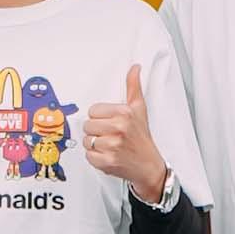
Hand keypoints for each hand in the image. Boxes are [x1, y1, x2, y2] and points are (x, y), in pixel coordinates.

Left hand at [83, 62, 170, 204]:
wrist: (148, 165)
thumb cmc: (141, 137)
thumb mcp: (139, 109)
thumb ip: (133, 86)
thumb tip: (135, 68)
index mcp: (124, 113)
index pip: (93, 110)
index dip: (100, 117)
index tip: (110, 123)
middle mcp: (119, 128)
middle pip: (88, 125)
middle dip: (97, 130)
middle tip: (110, 135)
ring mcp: (113, 146)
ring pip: (86, 140)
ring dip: (94, 144)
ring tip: (109, 145)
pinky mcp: (107, 161)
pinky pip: (88, 155)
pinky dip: (95, 157)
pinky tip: (107, 155)